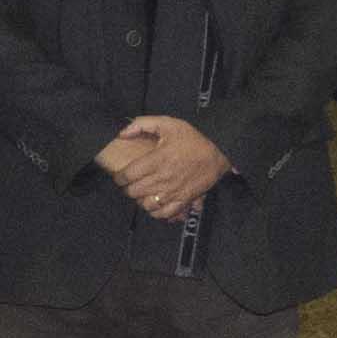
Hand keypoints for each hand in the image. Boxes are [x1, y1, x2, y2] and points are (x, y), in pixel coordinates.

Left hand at [102, 116, 229, 217]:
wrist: (218, 152)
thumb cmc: (192, 138)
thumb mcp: (167, 123)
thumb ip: (141, 124)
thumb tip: (121, 133)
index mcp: (156, 160)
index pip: (128, 175)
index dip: (118, 178)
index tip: (118, 176)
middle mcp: (162, 178)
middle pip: (134, 192)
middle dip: (127, 189)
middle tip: (129, 184)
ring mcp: (173, 192)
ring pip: (146, 205)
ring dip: (140, 200)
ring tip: (141, 193)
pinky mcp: (183, 200)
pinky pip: (164, 213)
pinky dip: (156, 212)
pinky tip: (154, 204)